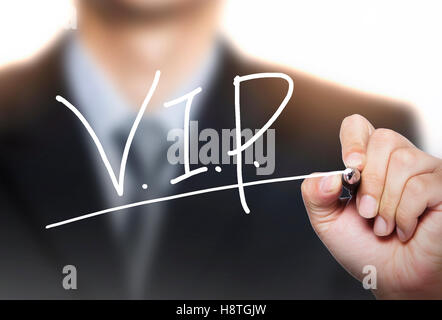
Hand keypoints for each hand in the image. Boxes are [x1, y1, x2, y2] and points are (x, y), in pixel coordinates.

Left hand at [301, 114, 441, 298]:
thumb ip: (315, 194)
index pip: (359, 126)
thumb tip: (327, 176)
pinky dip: (404, 215)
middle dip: (369, 182)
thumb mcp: (327, 220)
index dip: (353, 139)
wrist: (391, 278)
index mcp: (367, 163)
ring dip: (386, 203)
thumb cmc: (364, 248)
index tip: (350, 166)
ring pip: (402, 161)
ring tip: (383, 224)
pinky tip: (403, 229)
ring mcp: (423, 172)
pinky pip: (420, 186)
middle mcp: (397, 161)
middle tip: (366, 212)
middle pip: (383, 139)